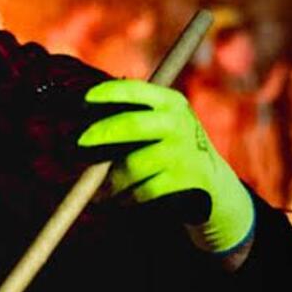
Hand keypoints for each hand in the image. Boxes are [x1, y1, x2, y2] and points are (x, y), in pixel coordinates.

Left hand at [78, 79, 255, 253]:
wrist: (212, 183)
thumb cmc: (170, 149)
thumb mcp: (160, 124)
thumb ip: (131, 117)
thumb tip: (79, 124)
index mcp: (170, 103)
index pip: (136, 90)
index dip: (109, 92)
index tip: (85, 98)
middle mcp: (179, 124)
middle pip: (132, 125)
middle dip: (101, 133)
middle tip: (79, 142)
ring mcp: (184, 152)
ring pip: (132, 166)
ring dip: (109, 181)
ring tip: (98, 191)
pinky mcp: (185, 181)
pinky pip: (143, 191)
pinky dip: (126, 198)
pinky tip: (119, 200)